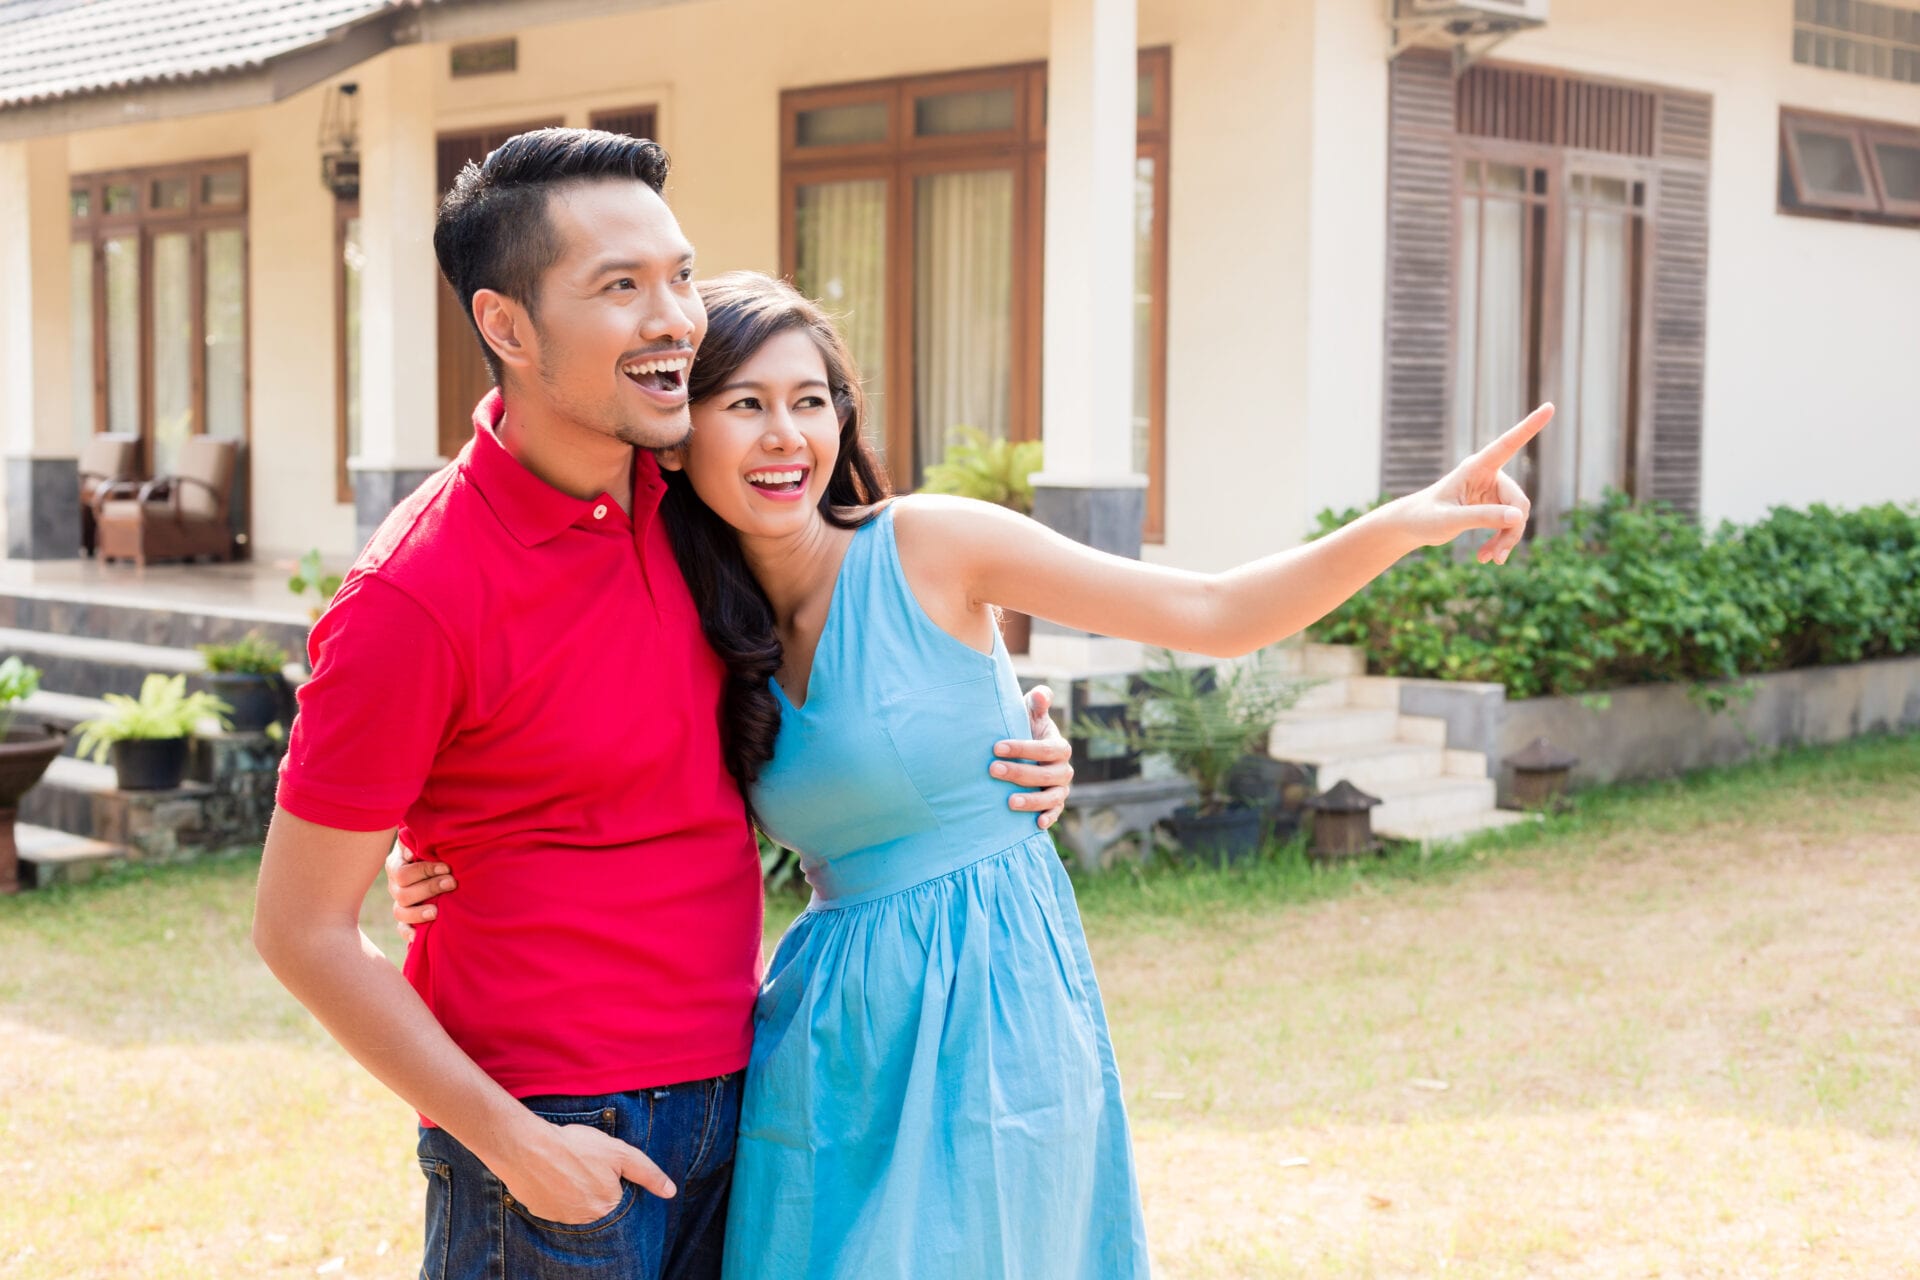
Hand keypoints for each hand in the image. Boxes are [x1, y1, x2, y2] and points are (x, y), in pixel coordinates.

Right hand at [386, 845, 453, 939]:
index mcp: (397, 865)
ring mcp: (400, 903)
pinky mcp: (406, 920)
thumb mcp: (425, 841)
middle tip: (452, 882)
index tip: (446, 867)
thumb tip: (412, 852)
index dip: (424, 870)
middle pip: (403, 893)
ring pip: (400, 912)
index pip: (402, 872)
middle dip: (429, 888)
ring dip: (418, 913)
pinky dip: (409, 933)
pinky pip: (402, 929)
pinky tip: (418, 936)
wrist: (442, 865)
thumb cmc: (435, 849)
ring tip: (437, 911)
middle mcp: (396, 885)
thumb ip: (416, 840)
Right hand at [495, 1112, 674, 1224]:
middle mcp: (584, 1221)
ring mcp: (560, 1219)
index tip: (604, 1167)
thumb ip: (647, 1172)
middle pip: (598, 1206)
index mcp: (607, 1208)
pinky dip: (557, 1192)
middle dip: (595, 1187)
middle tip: (585, 1166)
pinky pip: (555, 1206)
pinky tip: (554, 1175)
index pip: (621, 1201)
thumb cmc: (576, 1147)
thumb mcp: (620, 1153)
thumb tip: (670, 1192)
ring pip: (576, 1207)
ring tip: (570, 1168)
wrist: (526, 1147)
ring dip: (576, 1192)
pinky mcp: (540, 1213)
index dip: (615, 1181)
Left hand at [991, 685, 1073, 830]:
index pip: (1045, 749)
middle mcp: (1063, 770)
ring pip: (1051, 797)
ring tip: (1009, 801)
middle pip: (1045, 774)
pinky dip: (1048, 818)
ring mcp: (1060, 789)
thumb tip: (1040, 693)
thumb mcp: (1030, 714)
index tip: (996, 747)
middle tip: (992, 769)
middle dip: (1019, 773)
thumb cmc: (1025, 730)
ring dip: (1031, 800)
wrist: (1024, 755)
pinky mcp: (1055, 805)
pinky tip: (1036, 824)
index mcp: (1059, 747)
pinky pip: (1055, 813)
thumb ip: (1036, 703)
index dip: (1022, 748)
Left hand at [1394, 403, 1552, 563]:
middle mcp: (1488, 475)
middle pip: (1518, 501)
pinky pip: (1509, 524)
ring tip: (1489, 560)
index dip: (1529, 426)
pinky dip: (1501, 541)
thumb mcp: (1450, 519)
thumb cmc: (1425, 517)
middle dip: (1512, 530)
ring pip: (1516, 516)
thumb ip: (1483, 517)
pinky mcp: (1492, 506)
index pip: (1507, 443)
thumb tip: (1519, 517)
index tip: (1549, 406)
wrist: (1413, 526)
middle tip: (1498, 556)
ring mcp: (1492, 491)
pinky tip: (1487, 558)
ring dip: (1506, 540)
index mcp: (1476, 467)